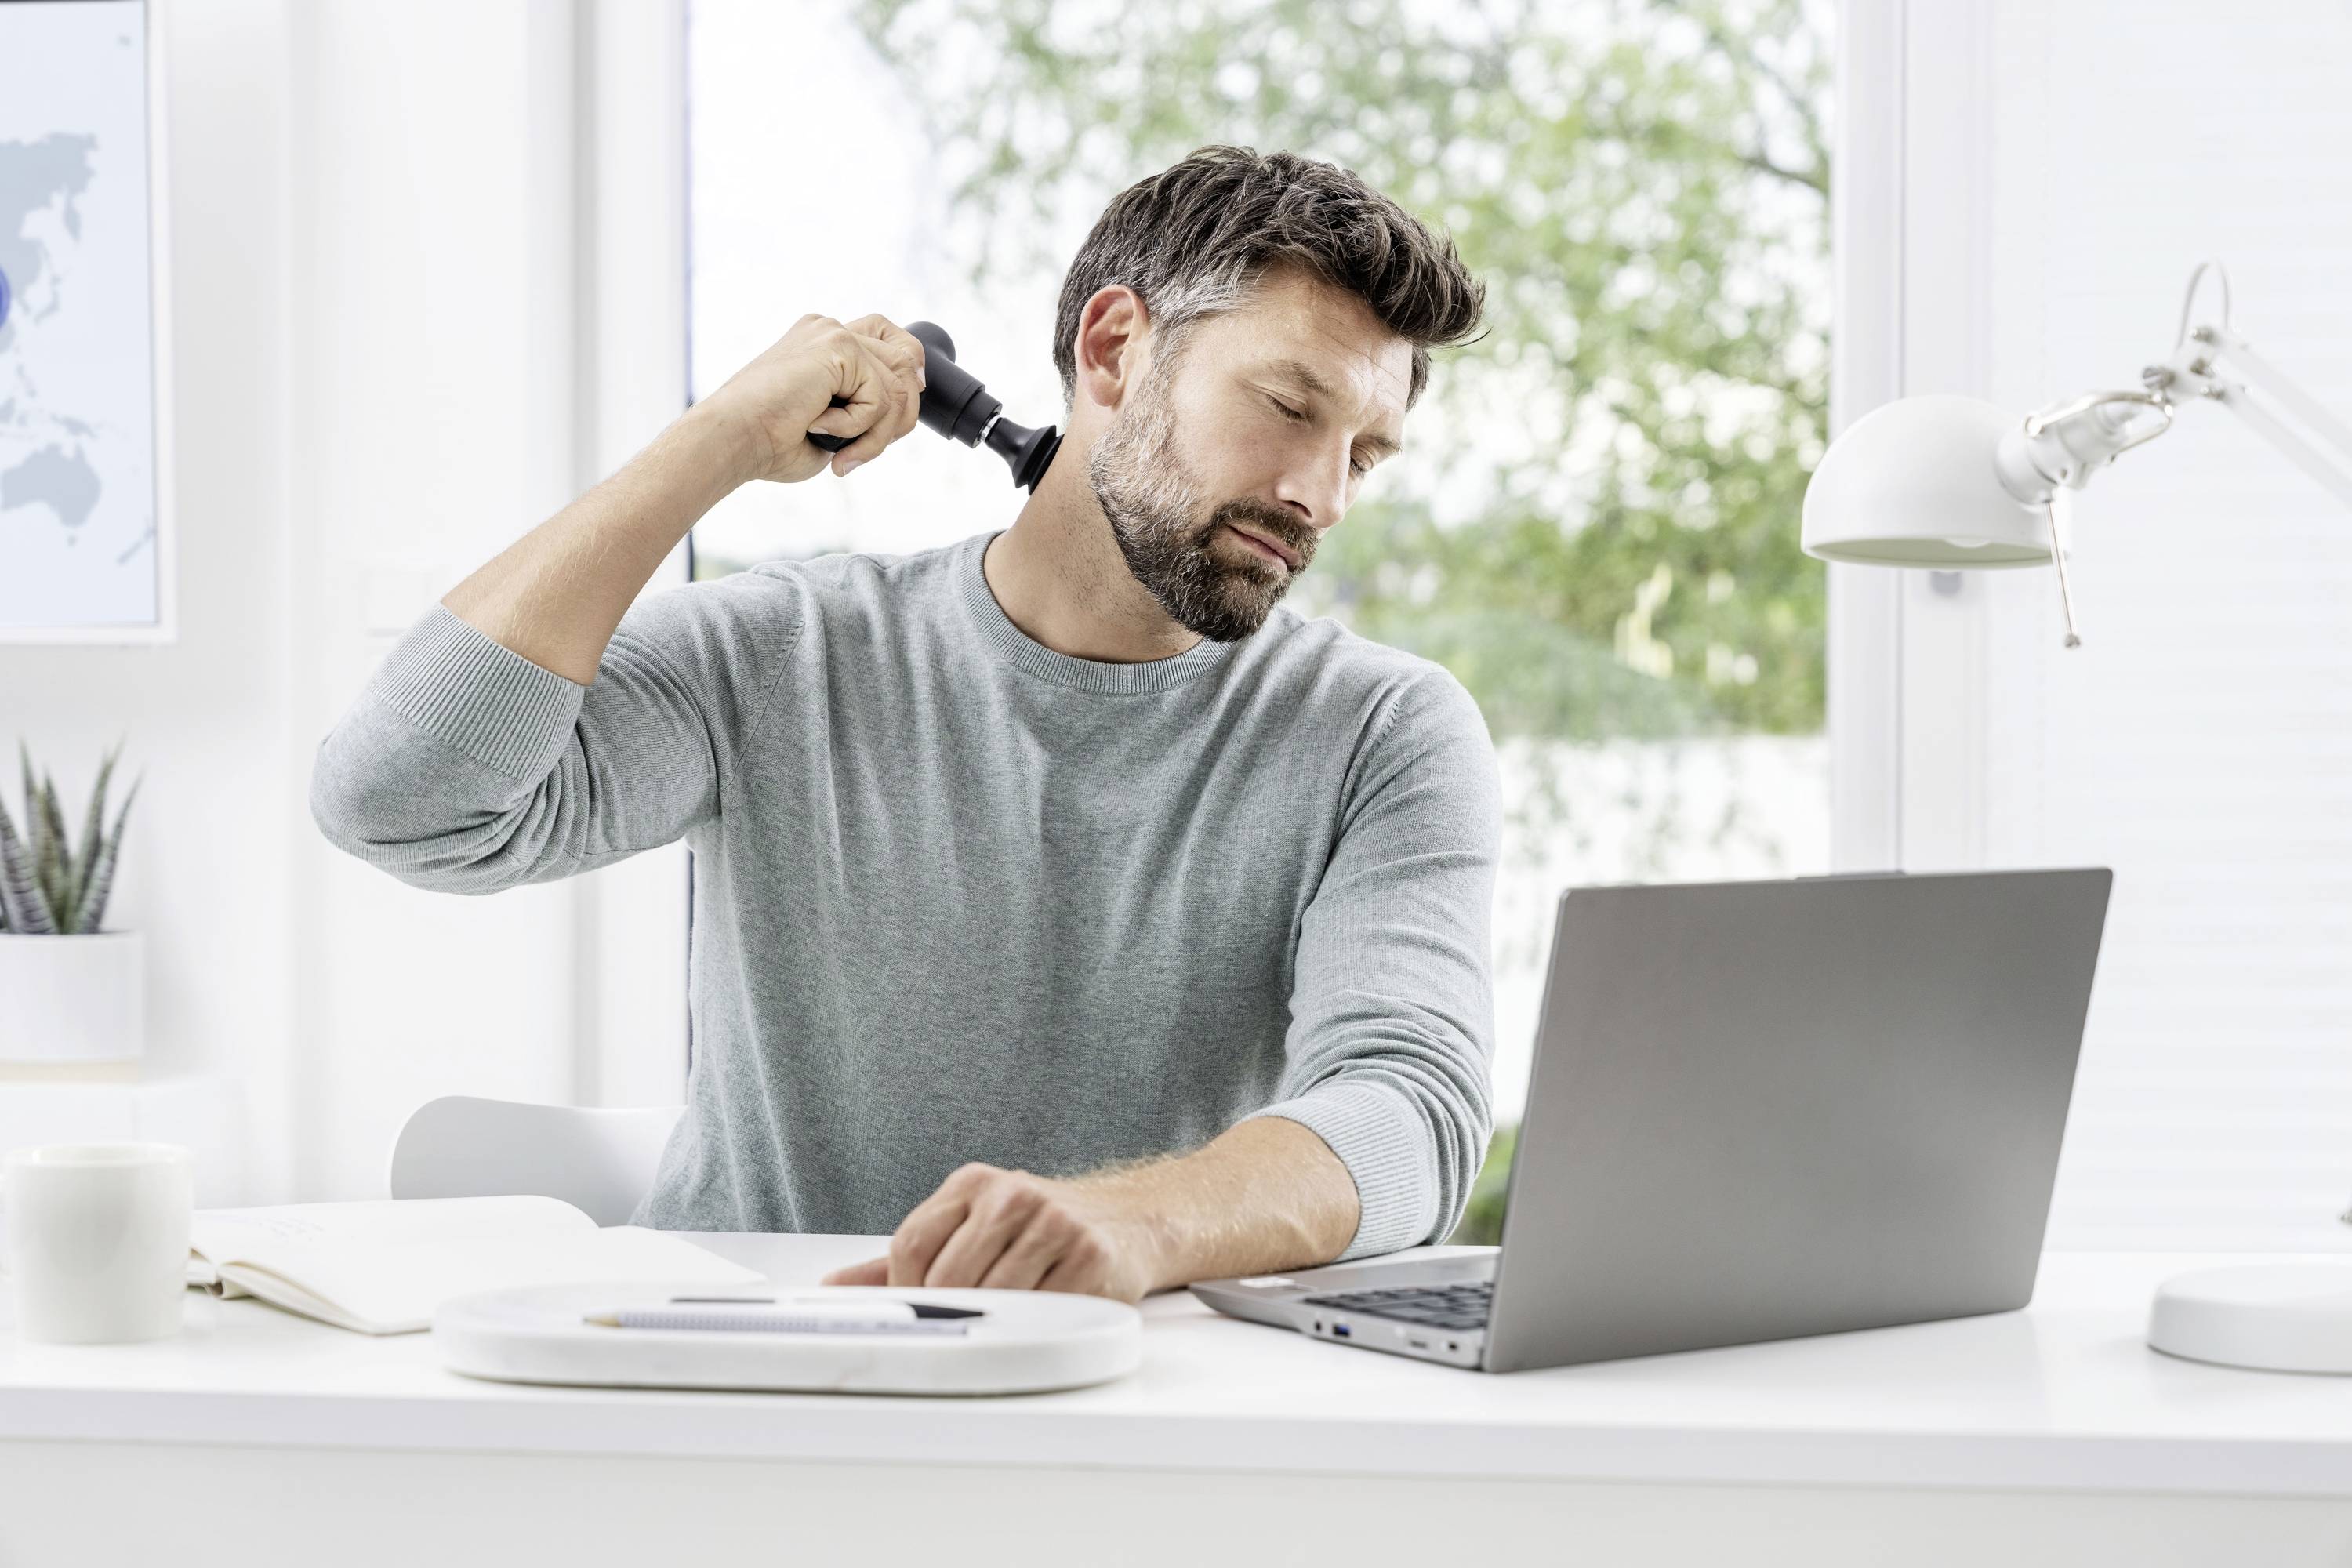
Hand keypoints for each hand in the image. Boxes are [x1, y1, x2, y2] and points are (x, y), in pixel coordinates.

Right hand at [696, 312, 927, 485]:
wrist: (733, 438)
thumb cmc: (769, 441)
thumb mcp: (832, 427)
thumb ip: (866, 411)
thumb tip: (904, 411)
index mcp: (823, 342)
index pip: (889, 339)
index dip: (906, 374)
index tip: (894, 418)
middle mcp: (829, 330)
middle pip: (905, 361)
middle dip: (897, 418)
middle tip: (859, 453)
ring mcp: (834, 333)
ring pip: (897, 388)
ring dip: (875, 436)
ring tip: (839, 454)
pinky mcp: (838, 346)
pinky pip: (879, 397)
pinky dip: (856, 427)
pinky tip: (817, 427)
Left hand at [821, 1162, 1169, 1302]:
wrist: (1129, 1222)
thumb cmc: (1040, 1229)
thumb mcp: (972, 1226)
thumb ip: (907, 1255)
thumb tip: (834, 1286)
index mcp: (974, 1183)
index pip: (910, 1243)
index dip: (903, 1290)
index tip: (915, 1311)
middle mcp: (1012, 1194)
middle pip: (947, 1276)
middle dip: (947, 1312)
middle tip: (961, 1326)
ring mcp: (1053, 1223)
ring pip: (992, 1297)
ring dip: (991, 1322)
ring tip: (1004, 1320)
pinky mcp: (1088, 1256)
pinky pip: (1041, 1310)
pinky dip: (1032, 1327)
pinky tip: (1039, 1317)